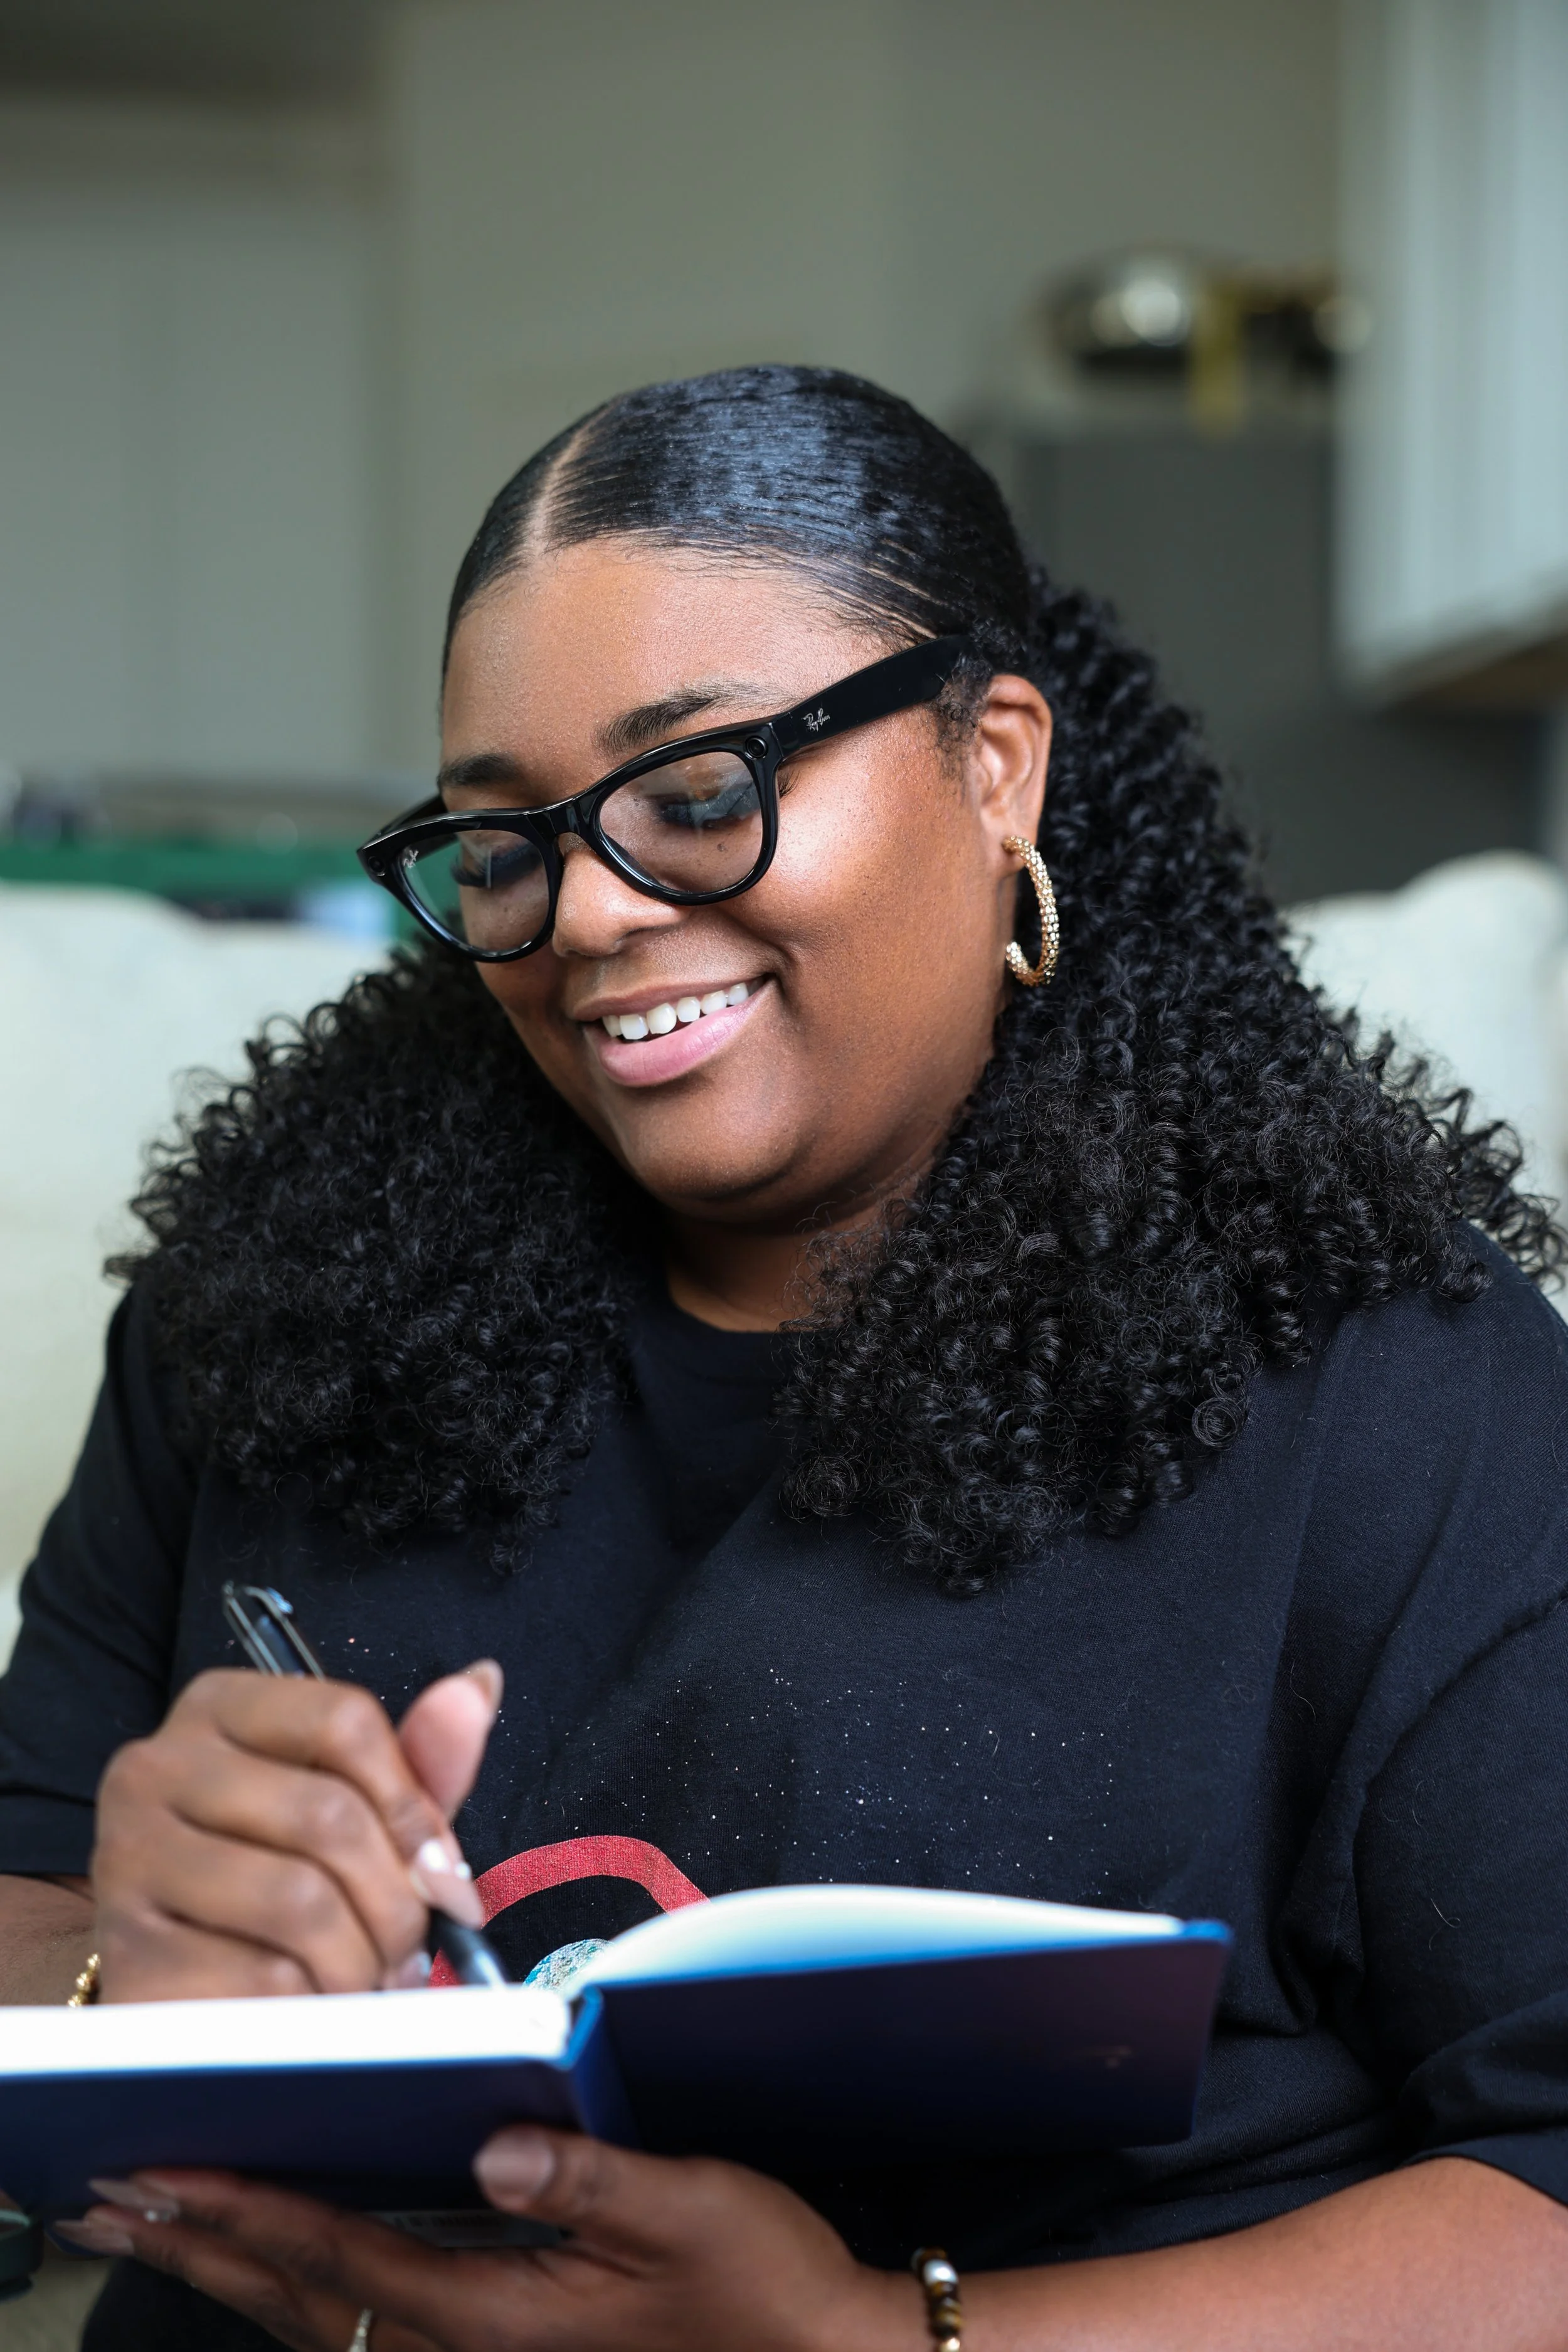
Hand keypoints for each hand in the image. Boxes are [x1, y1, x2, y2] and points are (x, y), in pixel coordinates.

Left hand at [53, 2128, 916, 2351]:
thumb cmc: (762, 2284)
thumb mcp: (694, 2211)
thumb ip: (587, 2180)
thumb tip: (489, 2144)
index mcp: (501, 2318)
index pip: (340, 2258)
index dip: (247, 2211)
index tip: (164, 2170)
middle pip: (302, 2301)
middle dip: (202, 2245)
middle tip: (110, 2196)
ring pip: (322, 2324)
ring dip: (235, 2270)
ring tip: (165, 2219)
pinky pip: (367, 2327)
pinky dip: (301, 2288)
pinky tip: (284, 2261)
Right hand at [91, 1662, 501, 2001]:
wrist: (176, 1977)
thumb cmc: (274, 1878)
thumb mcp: (354, 1810)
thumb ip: (419, 1759)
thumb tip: (479, 1683)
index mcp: (218, 1708)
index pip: (343, 1720)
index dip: (413, 1804)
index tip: (442, 1869)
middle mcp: (157, 1766)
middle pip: (328, 1815)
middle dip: (397, 1900)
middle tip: (410, 1949)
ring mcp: (129, 1856)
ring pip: (299, 1902)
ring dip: (360, 1961)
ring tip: (367, 1980)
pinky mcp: (129, 1952)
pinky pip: (261, 1979)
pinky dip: (310, 2006)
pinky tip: (312, 2008)